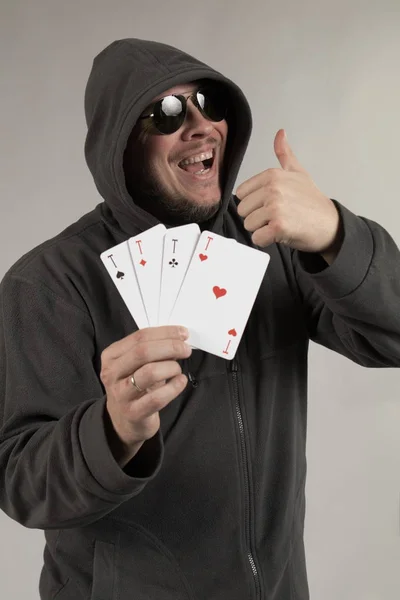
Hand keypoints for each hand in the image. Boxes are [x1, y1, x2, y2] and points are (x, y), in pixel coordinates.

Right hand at [100, 326, 190, 465]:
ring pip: (149, 373)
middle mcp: (111, 373)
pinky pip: (157, 398)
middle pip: (143, 352)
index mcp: (112, 355)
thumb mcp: (138, 364)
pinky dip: (174, 387)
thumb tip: (179, 337)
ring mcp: (120, 394)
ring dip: (171, 367)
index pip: (139, 337)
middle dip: (170, 347)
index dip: (165, 333)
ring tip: (177, 370)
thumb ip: (154, 349)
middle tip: (186, 350)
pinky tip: (180, 382)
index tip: (183, 333)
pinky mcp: (133, 413)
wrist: (124, 420)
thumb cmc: (135, 385)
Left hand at [236, 129, 341, 256]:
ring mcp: (275, 208)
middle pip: (242, 211)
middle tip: (277, 216)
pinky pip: (257, 238)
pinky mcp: (278, 227)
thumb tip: (280, 133)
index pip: (241, 194)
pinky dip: (266, 241)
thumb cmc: (312, 201)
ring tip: (280, 224)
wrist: (330, 224)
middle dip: (257, 217)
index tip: (270, 204)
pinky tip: (280, 234)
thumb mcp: (298, 173)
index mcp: (272, 175)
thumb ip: (285, 154)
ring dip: (262, 229)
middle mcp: (272, 189)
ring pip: (248, 225)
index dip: (254, 203)